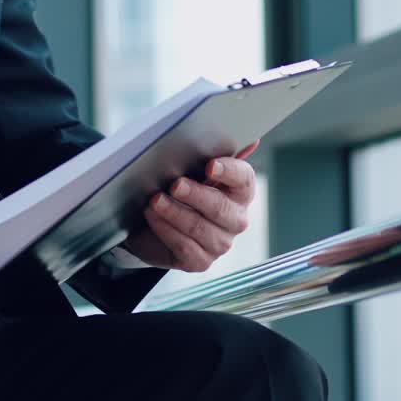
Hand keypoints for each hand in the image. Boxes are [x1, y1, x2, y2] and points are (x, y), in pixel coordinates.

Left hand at [121, 142, 258, 272]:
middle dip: (197, 195)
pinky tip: (152, 217)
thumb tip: (249, 138)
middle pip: (222, 208)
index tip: (210, 165)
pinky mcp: (200, 261)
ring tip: (155, 200)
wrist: (150, 221)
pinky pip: (185, 247)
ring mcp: (219, 242)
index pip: (244, 179)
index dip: (229, 171)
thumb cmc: (175, 188)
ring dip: (175, 213)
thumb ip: (209, 151)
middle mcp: (235, 218)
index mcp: (238, 191)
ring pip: (200, 229)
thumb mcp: (187, 167)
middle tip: (175, 184)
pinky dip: (166, 230)